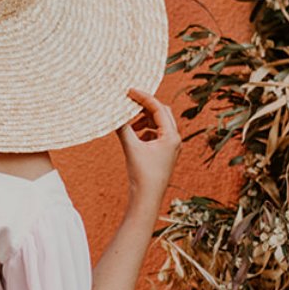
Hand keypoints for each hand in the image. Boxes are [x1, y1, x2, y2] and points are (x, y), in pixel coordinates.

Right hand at [118, 87, 180, 207]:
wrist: (147, 199)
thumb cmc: (142, 175)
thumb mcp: (131, 148)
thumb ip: (123, 128)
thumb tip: (114, 113)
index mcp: (171, 136)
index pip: (158, 108)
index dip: (143, 97)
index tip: (130, 91)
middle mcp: (174, 139)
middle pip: (161, 113)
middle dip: (145, 107)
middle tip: (129, 103)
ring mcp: (170, 147)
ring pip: (158, 124)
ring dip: (143, 120)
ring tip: (129, 124)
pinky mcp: (164, 154)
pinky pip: (155, 135)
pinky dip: (144, 131)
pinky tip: (132, 135)